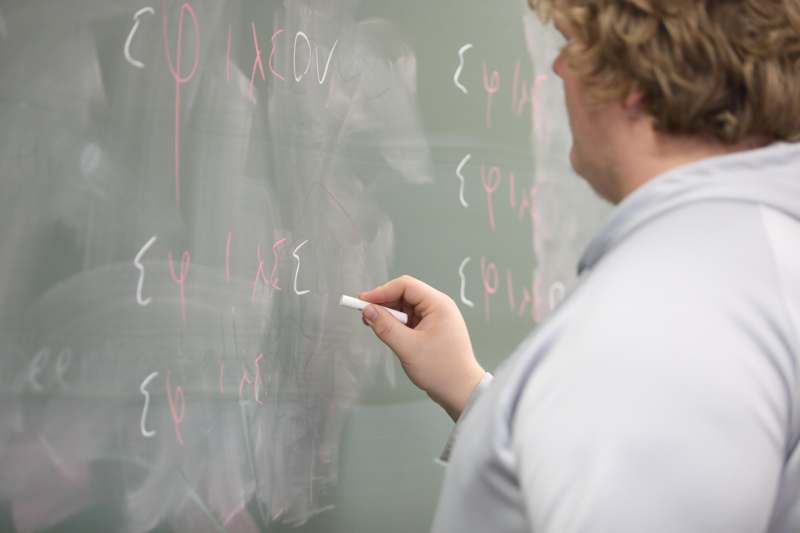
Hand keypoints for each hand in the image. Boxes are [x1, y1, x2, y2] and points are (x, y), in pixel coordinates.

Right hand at [359, 275, 485, 420]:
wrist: (461, 391)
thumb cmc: (440, 369)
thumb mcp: (408, 347)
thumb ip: (385, 327)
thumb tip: (367, 310)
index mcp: (438, 304)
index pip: (405, 286)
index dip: (381, 291)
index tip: (362, 302)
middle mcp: (439, 306)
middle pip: (405, 294)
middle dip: (384, 303)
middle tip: (365, 316)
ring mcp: (436, 318)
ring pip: (406, 307)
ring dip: (390, 315)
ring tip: (375, 327)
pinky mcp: (433, 329)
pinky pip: (411, 319)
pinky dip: (397, 324)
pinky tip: (388, 333)